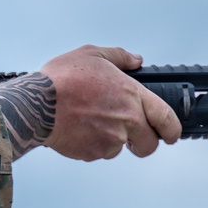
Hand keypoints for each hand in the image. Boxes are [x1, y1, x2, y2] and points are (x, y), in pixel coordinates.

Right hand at [40, 45, 180, 159]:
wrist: (35, 105)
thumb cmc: (61, 78)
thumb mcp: (91, 54)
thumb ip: (119, 56)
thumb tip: (136, 60)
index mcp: (132, 95)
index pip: (166, 119)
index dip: (172, 130)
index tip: (170, 134)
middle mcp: (126, 120)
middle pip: (148, 144)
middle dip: (143, 144)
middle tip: (132, 139)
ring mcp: (110, 140)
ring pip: (118, 148)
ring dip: (109, 141)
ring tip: (87, 124)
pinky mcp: (91, 153)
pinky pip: (96, 153)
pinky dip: (89, 145)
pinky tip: (74, 130)